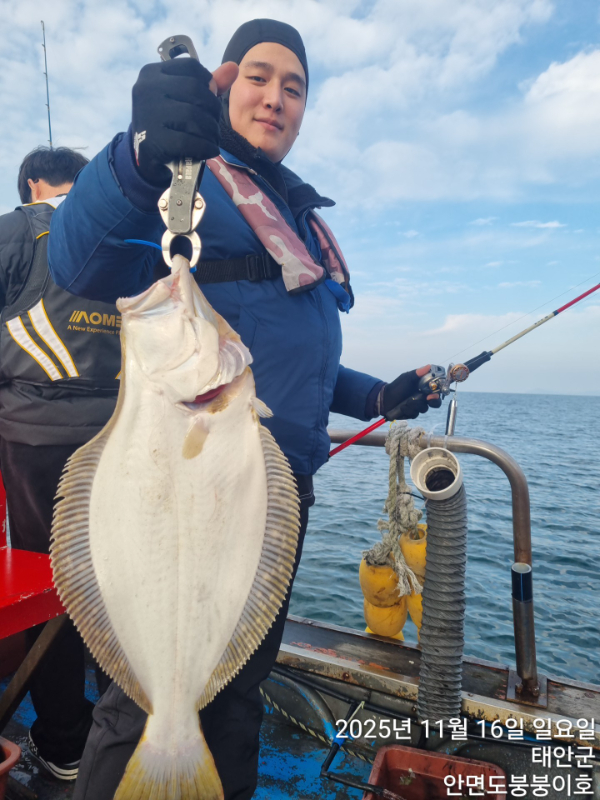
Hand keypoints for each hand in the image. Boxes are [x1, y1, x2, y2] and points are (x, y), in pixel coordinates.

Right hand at [131, 59, 237, 185]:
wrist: (145, 156)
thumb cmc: (167, 123)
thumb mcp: (182, 99)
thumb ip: (206, 84)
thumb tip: (233, 67)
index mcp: (152, 73)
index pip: (192, 67)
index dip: (208, 83)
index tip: (210, 98)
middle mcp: (147, 89)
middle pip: (196, 90)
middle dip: (213, 110)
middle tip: (213, 124)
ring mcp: (147, 114)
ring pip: (194, 116)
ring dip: (211, 130)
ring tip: (212, 138)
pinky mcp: (153, 140)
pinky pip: (189, 141)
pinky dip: (205, 147)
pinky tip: (209, 149)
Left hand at [381, 365, 441, 420]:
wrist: (384, 399)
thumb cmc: (396, 387)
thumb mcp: (407, 378)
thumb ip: (418, 373)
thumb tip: (429, 366)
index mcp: (424, 388)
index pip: (437, 391)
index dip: (438, 392)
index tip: (434, 392)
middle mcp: (423, 397)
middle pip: (435, 402)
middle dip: (432, 401)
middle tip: (427, 398)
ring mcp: (418, 406)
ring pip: (424, 408)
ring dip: (416, 405)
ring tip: (406, 402)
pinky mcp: (412, 413)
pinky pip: (415, 414)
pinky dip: (409, 410)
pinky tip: (402, 407)